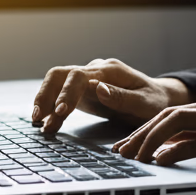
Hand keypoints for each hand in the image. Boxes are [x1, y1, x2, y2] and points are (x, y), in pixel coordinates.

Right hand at [32, 58, 192, 133]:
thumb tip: (98, 89)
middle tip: (38, 117)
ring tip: (38, 123)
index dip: (67, 92)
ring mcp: (87, 79)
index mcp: (110, 70)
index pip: (80, 75)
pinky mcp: (82, 91)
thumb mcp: (146, 103)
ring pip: (56, 83)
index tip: (60, 111)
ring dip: (44, 101)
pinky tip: (46, 124)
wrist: (157, 98)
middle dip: (46, 94)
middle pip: (60, 74)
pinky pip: (60, 95)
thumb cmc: (154, 101)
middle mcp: (95, 70)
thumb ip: (122, 97)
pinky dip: (51, 109)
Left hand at [113, 90, 195, 169]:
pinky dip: (181, 150)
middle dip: (140, 134)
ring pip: (181, 121)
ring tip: (136, 157)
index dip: (144, 129)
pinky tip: (164, 159)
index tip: (125, 146)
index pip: (171, 113)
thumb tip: (173, 152)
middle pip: (169, 115)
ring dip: (152, 140)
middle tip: (121, 153)